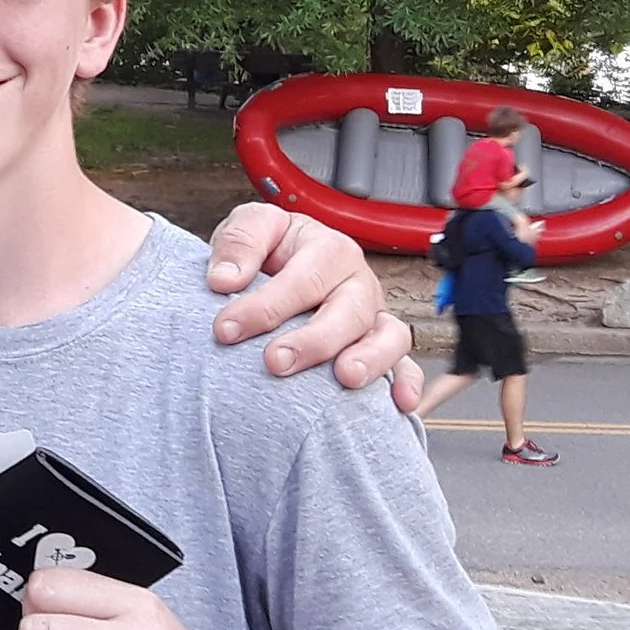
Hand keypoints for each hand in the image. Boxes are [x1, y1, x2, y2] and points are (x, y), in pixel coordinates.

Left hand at [206, 204, 422, 411]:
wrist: (280, 263)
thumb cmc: (269, 248)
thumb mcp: (252, 227)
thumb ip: (239, 242)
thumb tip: (224, 279)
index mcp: (329, 249)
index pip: (302, 279)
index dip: (265, 306)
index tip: (226, 329)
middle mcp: (357, 283)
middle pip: (349, 310)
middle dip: (313, 340)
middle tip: (275, 361)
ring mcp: (373, 316)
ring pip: (388, 336)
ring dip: (370, 359)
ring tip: (346, 378)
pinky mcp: (381, 346)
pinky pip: (404, 365)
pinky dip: (406, 383)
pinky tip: (398, 403)